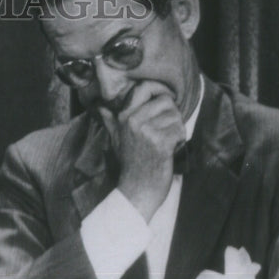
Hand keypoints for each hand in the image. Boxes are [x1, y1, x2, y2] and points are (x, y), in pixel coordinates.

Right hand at [99, 81, 184, 221]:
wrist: (137, 190)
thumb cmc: (129, 165)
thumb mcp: (115, 139)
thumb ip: (109, 120)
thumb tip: (98, 107)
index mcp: (123, 117)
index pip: (144, 88)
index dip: (159, 91)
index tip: (166, 101)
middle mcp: (132, 121)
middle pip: (165, 101)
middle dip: (172, 115)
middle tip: (166, 130)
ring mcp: (146, 132)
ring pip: (175, 116)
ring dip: (177, 129)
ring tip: (167, 142)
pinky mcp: (160, 143)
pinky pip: (179, 130)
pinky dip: (180, 141)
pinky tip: (171, 150)